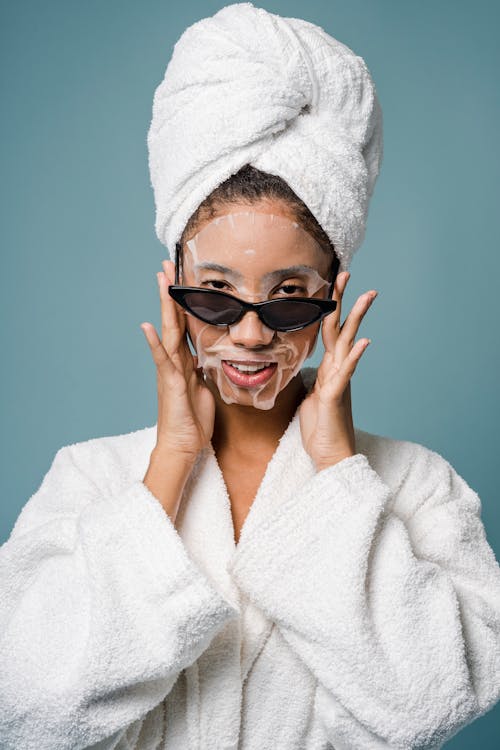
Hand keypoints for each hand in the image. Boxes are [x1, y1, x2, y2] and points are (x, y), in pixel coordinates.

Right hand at [140, 259, 215, 462]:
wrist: (184, 445)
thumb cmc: (194, 420)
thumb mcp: (205, 387)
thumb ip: (204, 369)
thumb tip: (209, 356)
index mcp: (186, 360)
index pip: (184, 324)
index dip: (183, 301)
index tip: (182, 278)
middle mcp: (175, 361)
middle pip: (173, 319)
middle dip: (170, 293)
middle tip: (166, 265)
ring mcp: (170, 370)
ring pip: (167, 331)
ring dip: (163, 306)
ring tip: (159, 281)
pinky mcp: (170, 383)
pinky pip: (162, 360)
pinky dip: (154, 343)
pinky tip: (146, 326)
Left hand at [299, 271, 376, 470]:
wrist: (331, 457)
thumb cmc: (320, 429)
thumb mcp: (311, 397)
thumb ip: (315, 379)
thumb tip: (312, 368)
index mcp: (328, 369)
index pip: (328, 331)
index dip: (329, 307)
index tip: (330, 285)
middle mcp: (337, 370)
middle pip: (340, 328)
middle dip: (343, 300)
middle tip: (347, 273)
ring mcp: (338, 382)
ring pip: (347, 344)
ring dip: (356, 319)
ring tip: (367, 296)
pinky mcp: (335, 397)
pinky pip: (345, 374)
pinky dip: (355, 357)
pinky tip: (364, 342)